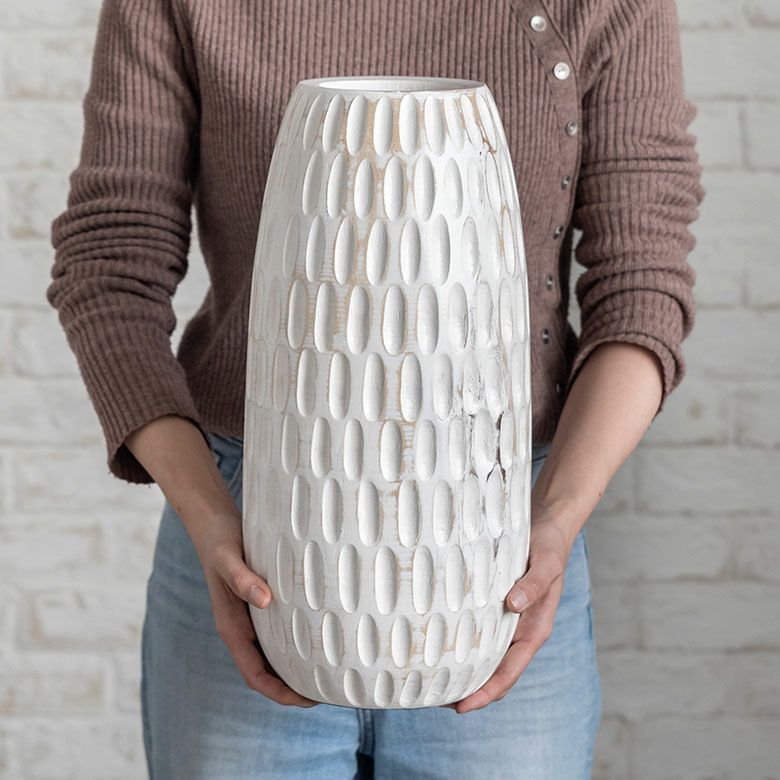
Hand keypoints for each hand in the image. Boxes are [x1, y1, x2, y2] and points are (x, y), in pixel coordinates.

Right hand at [124, 415, 316, 707]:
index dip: (281, 693)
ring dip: (297, 666)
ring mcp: (250, 617)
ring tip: (331, 668)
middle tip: (333, 689)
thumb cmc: (220, 540)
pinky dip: (297, 640)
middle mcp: (242, 628)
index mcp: (232, 627)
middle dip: (295, 686)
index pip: (257, 676)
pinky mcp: (259, 602)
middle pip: (269, 671)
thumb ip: (243, 578)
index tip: (310, 698)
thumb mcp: (229, 557)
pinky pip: (279, 631)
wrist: (212, 521)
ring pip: (275, 653)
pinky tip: (320, 632)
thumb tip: (265, 601)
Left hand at [443, 516, 570, 713]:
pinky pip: (479, 631)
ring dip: (464, 669)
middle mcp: (520, 630)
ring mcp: (508, 620)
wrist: (548, 527)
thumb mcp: (546, 563)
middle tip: (435, 697)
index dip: (486, 692)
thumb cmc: (549, 547)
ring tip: (433, 678)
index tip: (462, 706)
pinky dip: (463, 642)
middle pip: (494, 672)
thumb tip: (513, 604)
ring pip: (485, 655)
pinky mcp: (497, 606)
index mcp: (535, 629)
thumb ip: (533, 584)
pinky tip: (442, 641)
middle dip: (469, 689)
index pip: (509, 672)